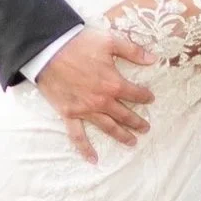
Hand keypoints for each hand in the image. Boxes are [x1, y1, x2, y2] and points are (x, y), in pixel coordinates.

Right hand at [34, 25, 155, 160]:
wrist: (47, 50)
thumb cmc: (78, 43)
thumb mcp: (109, 41)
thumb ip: (133, 51)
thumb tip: (153, 59)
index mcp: (113, 84)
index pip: (135, 94)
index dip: (145, 96)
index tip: (150, 98)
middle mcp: (102, 101)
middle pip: (125, 115)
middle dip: (137, 122)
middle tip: (145, 128)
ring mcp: (85, 110)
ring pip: (108, 127)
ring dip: (121, 136)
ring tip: (132, 142)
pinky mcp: (69, 114)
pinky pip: (78, 135)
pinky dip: (85, 149)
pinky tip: (93, 159)